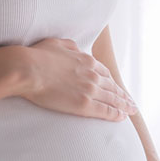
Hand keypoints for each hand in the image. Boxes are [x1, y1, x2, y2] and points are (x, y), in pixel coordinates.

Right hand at [17, 38, 137, 121]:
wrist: (28, 68)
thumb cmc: (36, 55)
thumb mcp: (57, 44)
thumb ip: (70, 47)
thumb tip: (76, 50)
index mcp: (86, 60)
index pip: (105, 73)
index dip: (112, 81)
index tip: (117, 87)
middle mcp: (92, 75)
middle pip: (112, 87)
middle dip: (123, 95)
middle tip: (131, 102)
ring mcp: (90, 90)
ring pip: (112, 99)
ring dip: (124, 105)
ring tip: (131, 111)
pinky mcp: (84, 104)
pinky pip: (105, 110)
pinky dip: (116, 114)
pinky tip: (122, 117)